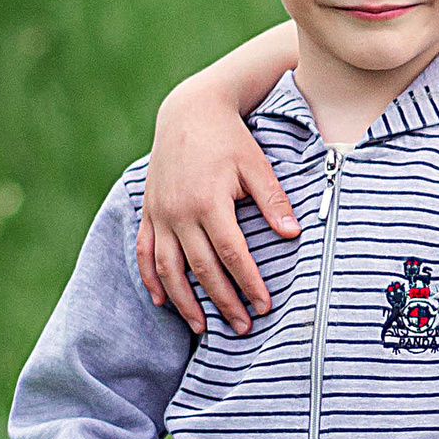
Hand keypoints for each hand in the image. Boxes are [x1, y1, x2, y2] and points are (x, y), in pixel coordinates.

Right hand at [136, 78, 300, 335]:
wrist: (188, 111)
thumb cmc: (229, 138)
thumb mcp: (256, 164)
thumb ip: (273, 199)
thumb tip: (293, 234)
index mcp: (208, 202)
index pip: (232, 255)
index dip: (248, 283)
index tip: (264, 306)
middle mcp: (179, 213)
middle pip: (202, 269)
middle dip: (223, 302)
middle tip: (243, 327)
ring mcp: (160, 214)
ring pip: (169, 269)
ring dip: (185, 302)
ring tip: (203, 327)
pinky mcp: (149, 211)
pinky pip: (145, 252)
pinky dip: (151, 279)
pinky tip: (162, 302)